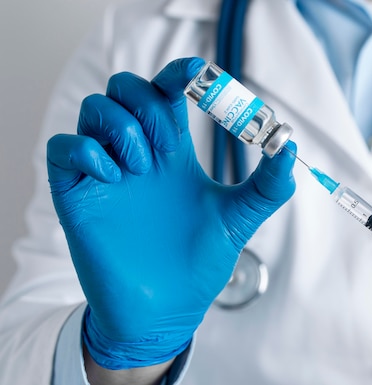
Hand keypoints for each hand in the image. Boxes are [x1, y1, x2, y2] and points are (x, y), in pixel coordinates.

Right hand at [47, 58, 295, 369]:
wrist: (166, 312)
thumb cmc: (199, 265)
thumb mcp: (239, 220)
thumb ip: (266, 186)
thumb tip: (289, 145)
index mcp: (174, 154)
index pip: (166, 93)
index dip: (179, 73)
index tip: (198, 71)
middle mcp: (138, 156)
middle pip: (127, 89)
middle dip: (146, 98)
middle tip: (165, 142)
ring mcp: (106, 173)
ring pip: (95, 108)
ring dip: (121, 125)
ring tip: (142, 167)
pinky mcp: (78, 195)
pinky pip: (63, 147)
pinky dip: (87, 150)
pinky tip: (114, 177)